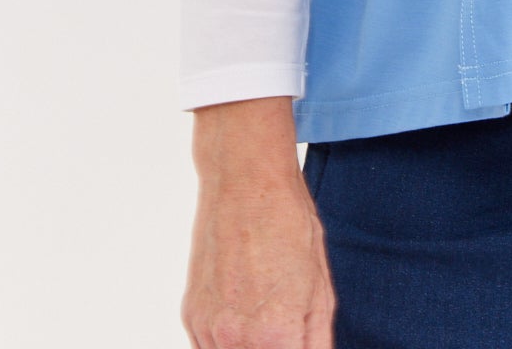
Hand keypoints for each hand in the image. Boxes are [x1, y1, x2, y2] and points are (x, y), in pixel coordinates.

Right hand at [181, 99, 335, 347]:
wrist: (243, 179)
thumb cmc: (289, 223)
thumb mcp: (320, 284)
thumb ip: (317, 339)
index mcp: (274, 333)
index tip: (300, 340)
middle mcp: (234, 339)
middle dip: (276, 347)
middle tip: (287, 328)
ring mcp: (207, 329)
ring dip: (251, 348)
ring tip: (267, 317)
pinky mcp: (191, 316)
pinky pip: (209, 347)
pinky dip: (228, 343)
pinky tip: (246, 314)